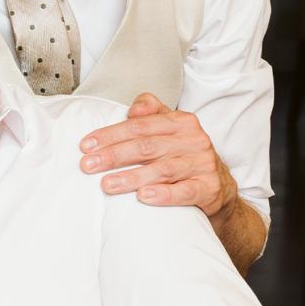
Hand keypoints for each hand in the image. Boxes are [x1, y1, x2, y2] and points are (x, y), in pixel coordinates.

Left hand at [79, 93, 237, 219]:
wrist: (218, 186)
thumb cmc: (183, 155)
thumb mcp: (170, 129)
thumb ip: (151, 113)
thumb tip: (133, 109)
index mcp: (181, 122)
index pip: (139, 126)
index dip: (111, 135)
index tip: (86, 146)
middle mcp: (194, 140)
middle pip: (147, 146)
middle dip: (114, 156)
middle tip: (88, 165)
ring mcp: (202, 164)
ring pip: (163, 169)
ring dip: (132, 177)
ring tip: (108, 184)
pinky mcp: (209, 187)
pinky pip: (185, 191)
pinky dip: (164, 194)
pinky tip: (144, 196)